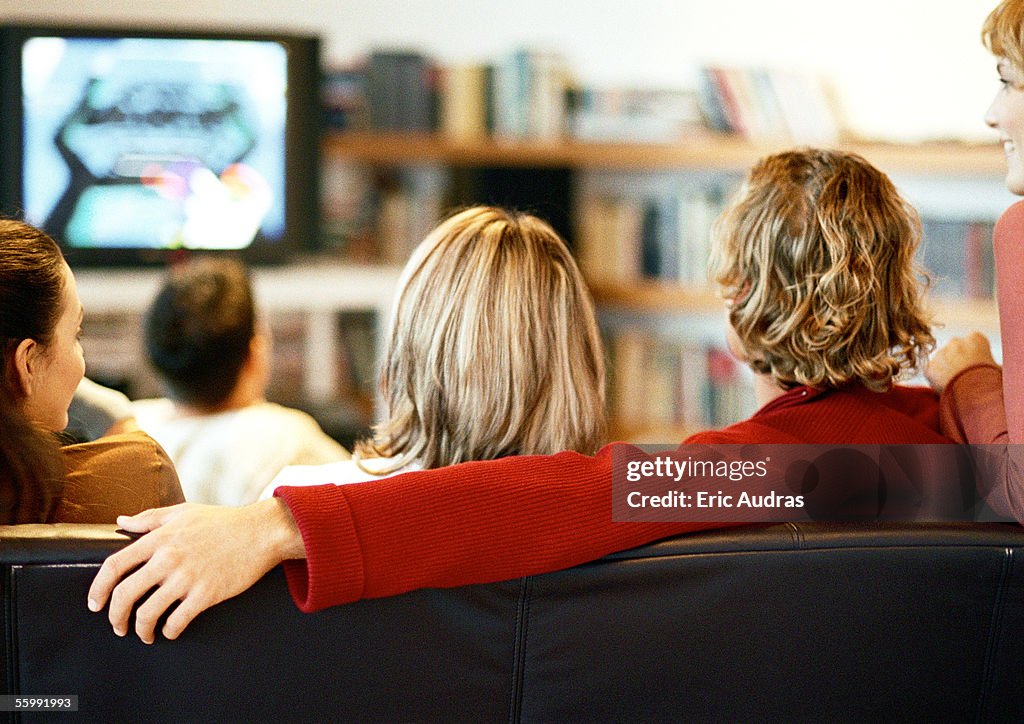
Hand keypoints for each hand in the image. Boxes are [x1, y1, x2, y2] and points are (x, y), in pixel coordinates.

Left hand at [87, 498, 303, 643]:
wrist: (261, 532)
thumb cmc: (224, 521)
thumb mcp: (184, 512)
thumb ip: (150, 518)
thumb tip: (121, 521)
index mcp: (159, 538)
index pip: (114, 566)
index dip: (98, 589)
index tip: (95, 604)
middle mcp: (168, 559)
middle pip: (124, 595)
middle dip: (115, 617)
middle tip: (117, 626)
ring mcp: (186, 578)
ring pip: (147, 614)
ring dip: (140, 630)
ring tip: (145, 634)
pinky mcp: (206, 594)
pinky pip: (177, 622)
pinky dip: (169, 631)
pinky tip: (171, 631)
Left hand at [926, 332, 998, 391]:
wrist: (972, 390)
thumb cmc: (990, 378)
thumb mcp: (998, 369)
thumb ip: (993, 364)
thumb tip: (997, 369)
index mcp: (976, 338)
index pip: (974, 343)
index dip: (976, 357)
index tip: (978, 367)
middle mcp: (955, 341)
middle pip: (956, 351)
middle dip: (958, 361)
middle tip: (965, 377)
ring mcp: (940, 353)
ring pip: (942, 361)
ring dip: (946, 370)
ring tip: (957, 385)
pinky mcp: (929, 367)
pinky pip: (932, 373)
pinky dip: (937, 381)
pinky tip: (947, 389)